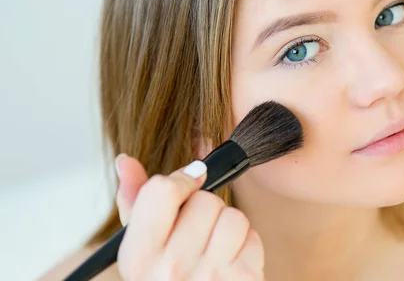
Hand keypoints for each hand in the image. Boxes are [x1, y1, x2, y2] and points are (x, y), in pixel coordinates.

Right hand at [114, 154, 264, 279]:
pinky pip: (252, 235)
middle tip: (197, 235)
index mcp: (139, 256)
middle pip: (204, 200)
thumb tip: (126, 161)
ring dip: (228, 227)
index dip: (180, 181)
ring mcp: (210, 276)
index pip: (161, 190)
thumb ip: (135, 203)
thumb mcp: (142, 250)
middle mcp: (171, 268)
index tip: (186, 185)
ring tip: (214, 249)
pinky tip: (231, 262)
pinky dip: (247, 245)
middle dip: (205, 211)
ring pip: (232, 216)